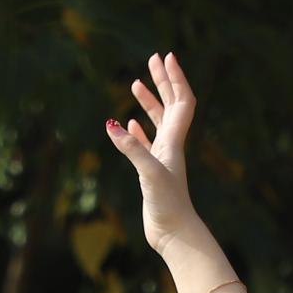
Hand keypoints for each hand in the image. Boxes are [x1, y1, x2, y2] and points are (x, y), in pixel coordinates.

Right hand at [104, 51, 205, 255]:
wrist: (174, 235)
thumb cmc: (168, 206)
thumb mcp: (149, 174)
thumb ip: (132, 148)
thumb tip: (112, 125)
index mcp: (174, 141)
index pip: (180, 100)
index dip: (175, 78)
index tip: (166, 57)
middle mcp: (171, 146)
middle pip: (170, 105)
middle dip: (162, 81)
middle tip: (153, 58)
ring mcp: (162, 159)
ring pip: (158, 123)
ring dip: (149, 102)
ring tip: (136, 84)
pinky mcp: (152, 173)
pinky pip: (146, 145)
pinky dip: (138, 131)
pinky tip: (129, 125)